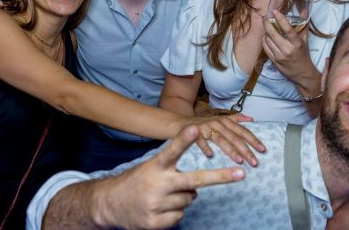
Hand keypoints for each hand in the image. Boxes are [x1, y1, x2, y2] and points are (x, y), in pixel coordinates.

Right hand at [99, 125, 244, 229]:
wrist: (108, 204)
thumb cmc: (137, 181)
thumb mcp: (151, 168)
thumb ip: (173, 170)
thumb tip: (197, 186)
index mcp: (155, 167)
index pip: (172, 151)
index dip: (184, 140)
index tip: (195, 128)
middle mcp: (156, 185)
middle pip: (194, 181)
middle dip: (220, 177)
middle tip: (241, 173)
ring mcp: (156, 205)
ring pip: (189, 200)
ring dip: (182, 198)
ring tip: (163, 196)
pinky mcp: (154, 222)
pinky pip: (180, 217)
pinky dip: (174, 213)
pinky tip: (159, 209)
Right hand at [187, 114, 263, 166]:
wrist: (180, 123)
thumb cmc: (203, 124)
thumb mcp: (220, 119)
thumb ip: (236, 119)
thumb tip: (252, 119)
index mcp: (225, 121)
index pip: (242, 131)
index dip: (253, 140)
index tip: (262, 150)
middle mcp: (217, 123)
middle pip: (234, 137)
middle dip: (245, 150)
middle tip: (255, 162)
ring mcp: (206, 127)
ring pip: (221, 139)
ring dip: (230, 150)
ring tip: (240, 160)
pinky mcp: (194, 133)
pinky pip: (200, 140)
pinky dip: (205, 147)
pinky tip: (210, 156)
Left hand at [262, 11, 313, 83]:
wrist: (302, 73)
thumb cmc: (304, 54)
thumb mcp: (305, 40)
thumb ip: (303, 24)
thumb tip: (304, 9)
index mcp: (297, 43)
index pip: (287, 28)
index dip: (280, 18)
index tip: (274, 11)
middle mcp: (287, 49)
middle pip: (273, 33)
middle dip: (267, 23)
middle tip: (265, 18)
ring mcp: (279, 56)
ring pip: (267, 40)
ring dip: (266, 32)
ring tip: (267, 28)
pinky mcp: (274, 61)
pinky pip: (265, 47)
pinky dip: (264, 40)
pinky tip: (266, 37)